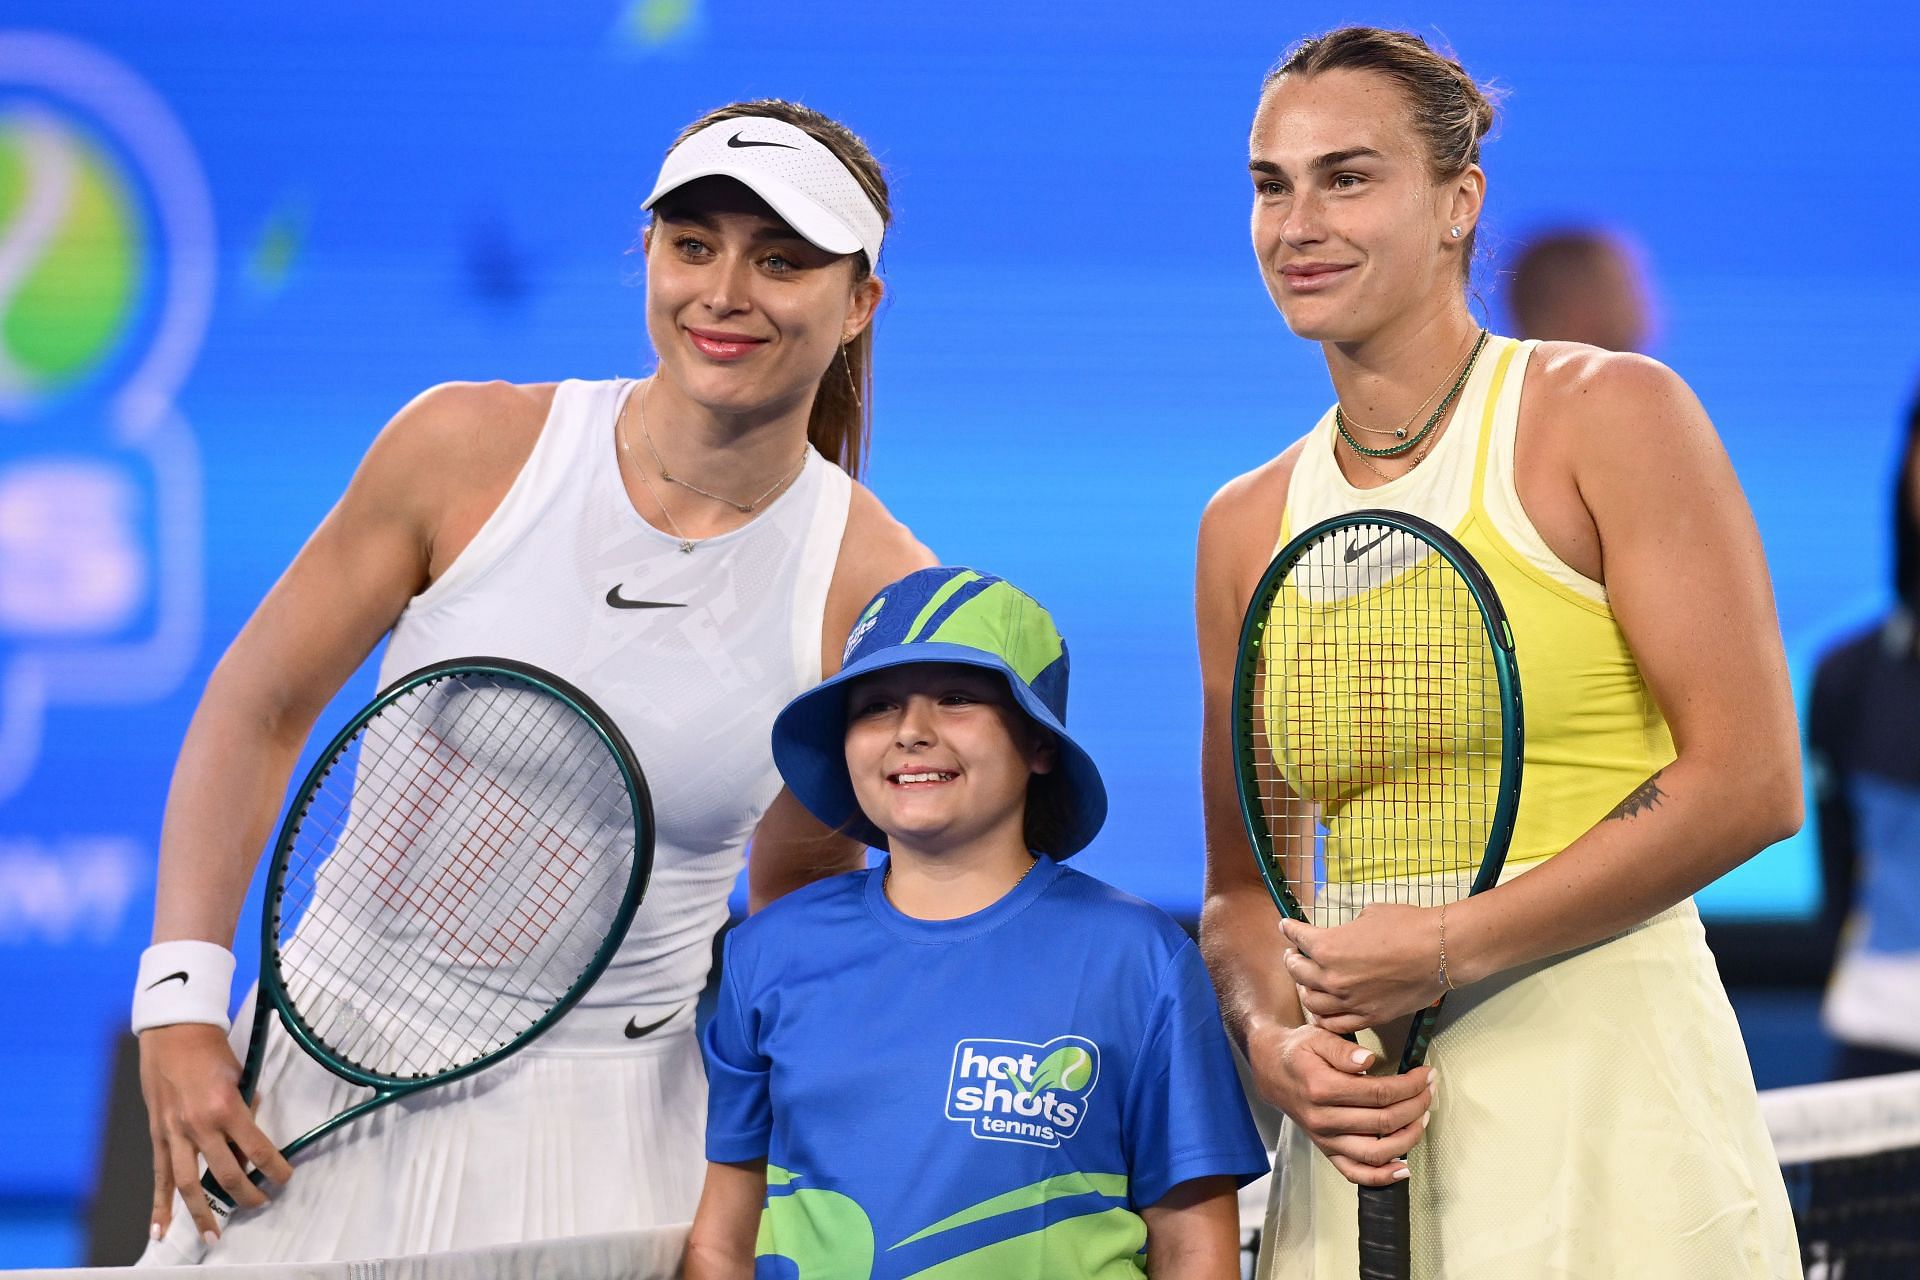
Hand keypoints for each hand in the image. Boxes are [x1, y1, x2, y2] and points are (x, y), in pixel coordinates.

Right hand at [139, 1024, 290, 1242]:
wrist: (173, 1033)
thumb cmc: (210, 1049)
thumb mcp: (240, 1074)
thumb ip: (245, 1105)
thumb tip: (251, 1132)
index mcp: (226, 1107)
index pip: (257, 1149)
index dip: (274, 1168)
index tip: (284, 1179)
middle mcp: (199, 1125)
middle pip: (227, 1173)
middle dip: (246, 1194)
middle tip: (260, 1204)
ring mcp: (175, 1133)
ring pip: (189, 1184)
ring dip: (202, 1213)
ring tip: (214, 1236)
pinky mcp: (157, 1135)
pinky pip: (159, 1176)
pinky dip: (159, 1205)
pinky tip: (160, 1229)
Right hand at [1247, 1021, 1434, 1186]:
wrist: (1272, 1071)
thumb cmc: (1299, 1051)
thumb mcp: (1316, 1036)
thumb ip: (1342, 1049)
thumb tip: (1368, 1061)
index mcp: (1321, 1088)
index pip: (1379, 1093)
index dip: (1409, 1085)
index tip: (1425, 1074)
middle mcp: (1323, 1119)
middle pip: (1383, 1121)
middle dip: (1415, 1105)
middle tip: (1429, 1090)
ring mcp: (1325, 1139)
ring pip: (1375, 1152)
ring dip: (1407, 1138)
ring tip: (1422, 1119)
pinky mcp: (1326, 1151)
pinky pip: (1355, 1173)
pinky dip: (1381, 1176)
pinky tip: (1403, 1168)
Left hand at [1280, 905, 1446, 1034]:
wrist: (1440, 951)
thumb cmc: (1407, 926)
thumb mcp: (1368, 915)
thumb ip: (1346, 929)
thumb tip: (1343, 933)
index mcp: (1327, 946)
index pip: (1298, 938)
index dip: (1289, 930)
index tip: (1285, 927)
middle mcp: (1332, 977)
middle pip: (1298, 973)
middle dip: (1292, 961)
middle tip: (1293, 955)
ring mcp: (1349, 1001)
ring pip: (1312, 1002)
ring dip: (1305, 990)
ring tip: (1305, 984)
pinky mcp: (1368, 1017)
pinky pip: (1335, 1024)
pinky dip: (1323, 1017)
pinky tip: (1322, 1010)